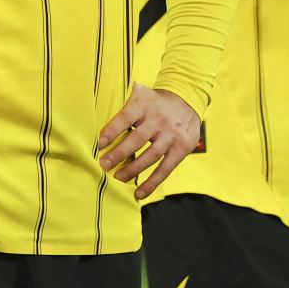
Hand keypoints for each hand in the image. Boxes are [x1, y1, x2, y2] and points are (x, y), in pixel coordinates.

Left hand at [98, 85, 201, 199]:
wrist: (187, 100)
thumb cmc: (156, 102)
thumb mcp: (142, 94)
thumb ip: (125, 105)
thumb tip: (103, 118)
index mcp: (145, 105)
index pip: (126, 117)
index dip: (112, 130)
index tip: (101, 143)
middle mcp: (159, 120)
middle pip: (137, 139)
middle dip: (119, 154)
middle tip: (105, 165)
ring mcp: (171, 135)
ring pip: (151, 156)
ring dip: (133, 169)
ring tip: (118, 177)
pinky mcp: (181, 148)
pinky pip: (165, 169)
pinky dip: (152, 183)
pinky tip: (140, 193)